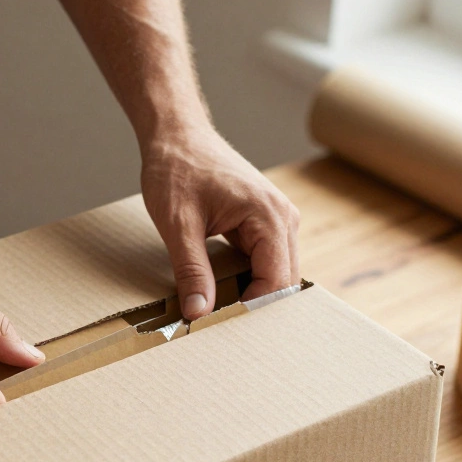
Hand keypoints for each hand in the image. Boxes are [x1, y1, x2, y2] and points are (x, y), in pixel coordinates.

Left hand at [140, 125, 300, 318]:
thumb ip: (191, 271)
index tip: (219, 324)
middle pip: (283, 281)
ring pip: (278, 273)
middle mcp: (284, 218)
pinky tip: (226, 291)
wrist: (177, 136)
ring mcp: (278, 220)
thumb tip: (198, 313)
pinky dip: (249, 279)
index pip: (276, 281)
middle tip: (221, 325)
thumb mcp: (177, 225)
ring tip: (222, 311)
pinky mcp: (266, 222)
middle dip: (255, 306)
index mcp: (269, 216)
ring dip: (254, 293)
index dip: (251, 308)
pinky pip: (267, 261)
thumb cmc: (177, 170)